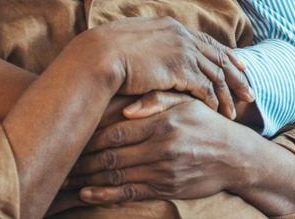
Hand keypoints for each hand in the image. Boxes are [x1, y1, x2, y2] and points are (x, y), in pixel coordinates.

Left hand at [66, 99, 258, 203]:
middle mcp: (161, 147)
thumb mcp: (186, 102)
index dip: (89, 135)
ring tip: (65, 178)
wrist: (235, 156)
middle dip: (82, 160)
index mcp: (162, 122)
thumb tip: (126, 106)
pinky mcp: (166, 189)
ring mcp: (163, 171)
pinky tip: (87, 194)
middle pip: (110, 155)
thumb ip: (157, 99)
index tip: (70, 135)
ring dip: (88, 179)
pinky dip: (105, 195)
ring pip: (117, 175)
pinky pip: (130, 193)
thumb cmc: (206, 124)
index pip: (116, 131)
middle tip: (60, 159)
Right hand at [86, 17, 252, 118]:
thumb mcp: (132, 41)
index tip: (240, 66)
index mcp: (172, 26)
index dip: (226, 55)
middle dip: (237, 77)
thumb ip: (150, 45)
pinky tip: (217, 112)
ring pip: (216, 74)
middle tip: (250, 92)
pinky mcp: (180, 69)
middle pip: (219, 57)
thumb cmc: (106, 52)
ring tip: (235, 112)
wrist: (99, 56)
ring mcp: (183, 51)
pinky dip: (213, 100)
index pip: (207, 41)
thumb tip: (150, 53)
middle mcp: (182, 36)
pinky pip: (205, 87)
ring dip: (227, 94)